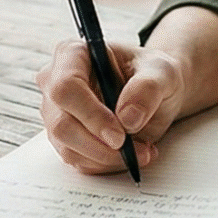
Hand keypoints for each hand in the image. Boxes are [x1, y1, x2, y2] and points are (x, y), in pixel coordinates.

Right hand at [35, 38, 188, 174]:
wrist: (154, 94)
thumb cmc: (152, 75)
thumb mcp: (162, 72)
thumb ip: (148, 88)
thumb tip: (128, 117)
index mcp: (73, 54)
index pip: (66, 87)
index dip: (91, 115)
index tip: (119, 135)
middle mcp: (55, 82)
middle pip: (61, 123)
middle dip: (100, 145)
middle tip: (133, 150)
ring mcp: (56, 113)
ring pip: (68, 148)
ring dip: (107, 158)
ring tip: (142, 150)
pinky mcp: (65, 138)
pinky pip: (78, 160)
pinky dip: (107, 163)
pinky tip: (131, 153)